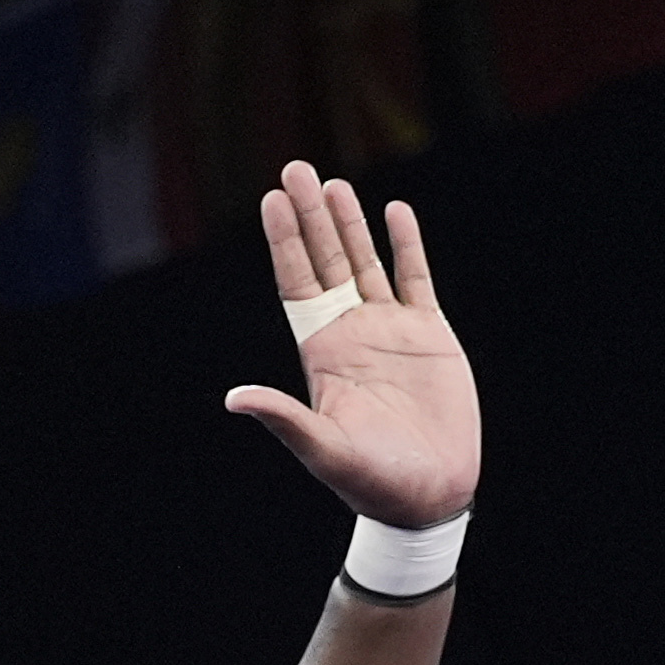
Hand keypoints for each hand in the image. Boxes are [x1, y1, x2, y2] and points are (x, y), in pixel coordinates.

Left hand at [226, 162, 474, 524]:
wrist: (428, 495)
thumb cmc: (371, 481)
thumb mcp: (322, 449)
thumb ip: (283, 419)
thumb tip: (234, 399)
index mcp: (320, 354)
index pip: (296, 284)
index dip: (284, 242)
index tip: (271, 200)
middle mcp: (350, 334)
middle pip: (325, 261)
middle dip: (310, 217)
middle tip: (295, 168)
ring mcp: (390, 330)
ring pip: (366, 262)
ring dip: (350, 223)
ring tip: (333, 184)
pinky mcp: (430, 334)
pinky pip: (415, 278)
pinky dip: (406, 245)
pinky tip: (395, 212)